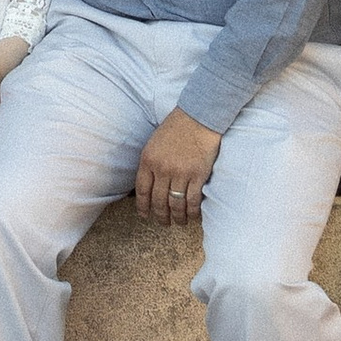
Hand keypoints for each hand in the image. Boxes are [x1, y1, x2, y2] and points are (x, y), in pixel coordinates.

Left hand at [134, 109, 222, 224]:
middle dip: (160, 216)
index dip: (143, 207)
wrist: (199, 117)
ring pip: (175, 205)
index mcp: (148, 160)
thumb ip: (150, 163)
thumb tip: (149, 185)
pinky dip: (192, 212)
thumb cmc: (176, 128)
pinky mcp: (197, 176)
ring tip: (179, 222)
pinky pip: (192, 201)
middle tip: (164, 223)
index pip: (142, 191)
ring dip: (177, 218)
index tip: (145, 216)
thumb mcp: (154, 143)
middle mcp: (162, 169)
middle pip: (158, 201)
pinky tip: (193, 216)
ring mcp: (180, 173)